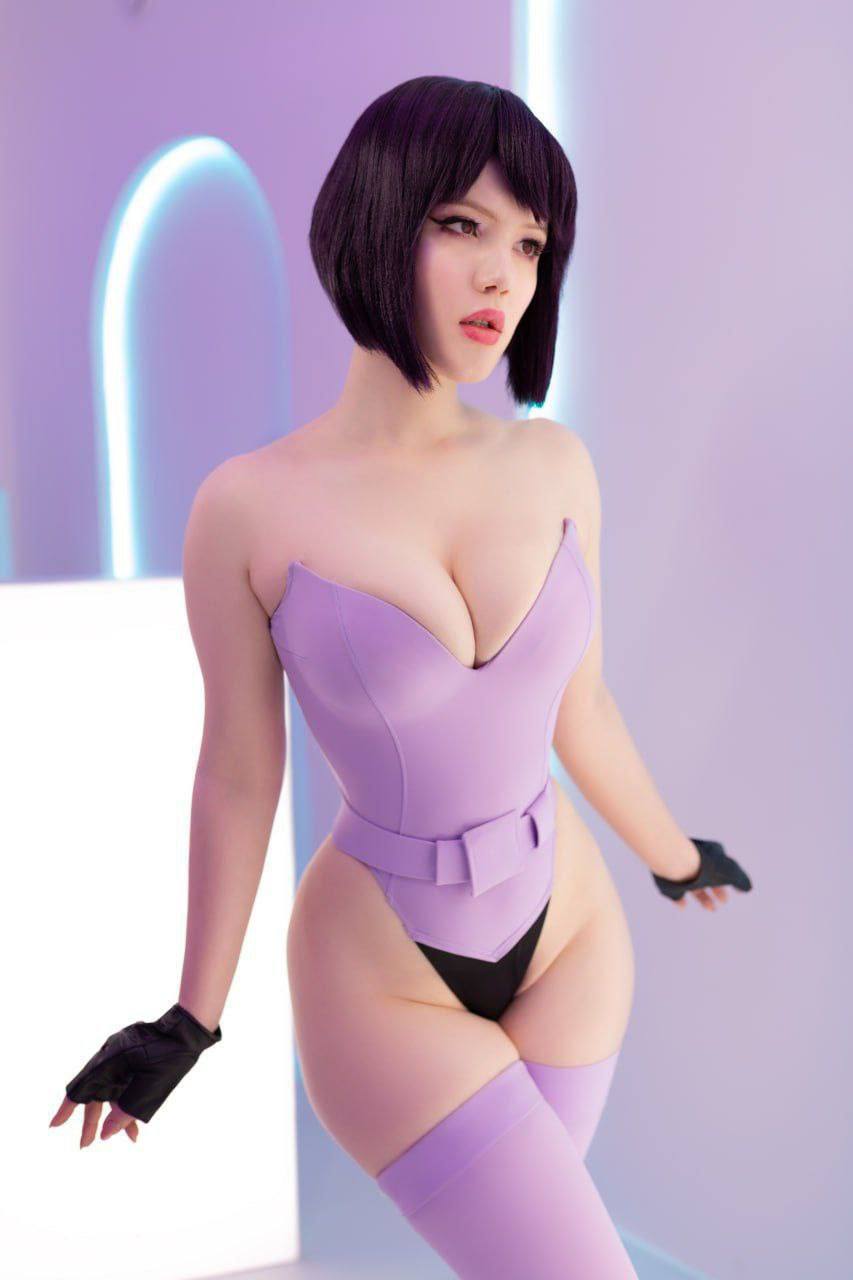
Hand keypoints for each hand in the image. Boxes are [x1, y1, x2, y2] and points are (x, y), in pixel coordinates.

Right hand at [51, 1003, 221, 1144]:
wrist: (188, 1029)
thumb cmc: (170, 1055)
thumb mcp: (150, 1088)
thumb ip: (126, 1112)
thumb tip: (105, 1135)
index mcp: (108, 1061)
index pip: (80, 1088)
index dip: (66, 1109)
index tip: (54, 1126)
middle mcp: (110, 1058)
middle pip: (95, 1094)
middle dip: (91, 1122)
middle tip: (85, 1146)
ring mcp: (122, 1058)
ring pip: (112, 1092)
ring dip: (115, 1115)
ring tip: (128, 1139)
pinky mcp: (134, 1059)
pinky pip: (124, 1085)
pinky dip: (128, 1103)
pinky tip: (137, 1124)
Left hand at [652, 837, 751, 910]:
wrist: (676, 862)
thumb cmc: (706, 865)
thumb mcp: (731, 872)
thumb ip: (742, 881)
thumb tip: (747, 888)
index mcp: (710, 856)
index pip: (721, 868)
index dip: (729, 882)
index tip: (736, 892)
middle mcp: (694, 862)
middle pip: (707, 878)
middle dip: (717, 890)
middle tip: (724, 902)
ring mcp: (680, 871)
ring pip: (693, 885)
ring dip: (703, 898)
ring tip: (712, 909)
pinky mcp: (667, 881)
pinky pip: (674, 892)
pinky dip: (680, 900)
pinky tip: (684, 906)